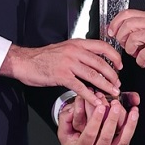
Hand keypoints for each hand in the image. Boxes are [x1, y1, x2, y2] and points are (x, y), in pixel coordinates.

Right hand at [0, 39, 120, 106]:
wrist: (24, 62)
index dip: (114, 56)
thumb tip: (94, 63)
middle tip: (118, 83)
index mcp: (77, 44)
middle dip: (112, 75)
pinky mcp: (62, 75)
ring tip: (112, 92)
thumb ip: (79, 54)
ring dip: (105, 85)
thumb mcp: (64, 49)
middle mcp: (74, 51)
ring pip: (93, 75)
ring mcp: (68, 63)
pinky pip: (80, 86)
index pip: (101, 46)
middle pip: (100, 63)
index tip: (120, 64)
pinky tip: (95, 100)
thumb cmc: (42, 57)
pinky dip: (90, 95)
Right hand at [57, 92, 139, 144]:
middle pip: (106, 136)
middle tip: (115, 104)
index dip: (95, 120)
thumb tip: (72, 108)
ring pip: (121, 140)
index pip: (90, 134)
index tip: (100, 107)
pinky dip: (132, 127)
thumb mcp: (64, 137)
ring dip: (128, 124)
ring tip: (132, 111)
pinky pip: (127, 141)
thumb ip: (65, 121)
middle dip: (111, 119)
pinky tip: (134, 115)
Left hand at [107, 9, 144, 74]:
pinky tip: (143, 61)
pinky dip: (139, 60)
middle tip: (124, 45)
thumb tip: (113, 29)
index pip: (127, 13)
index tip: (111, 32)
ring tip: (135, 53)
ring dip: (130, 49)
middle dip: (121, 37)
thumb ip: (133, 29)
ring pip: (133, 38)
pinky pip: (142, 53)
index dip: (115, 23)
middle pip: (128, 24)